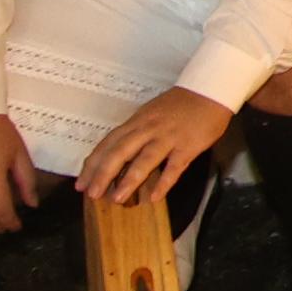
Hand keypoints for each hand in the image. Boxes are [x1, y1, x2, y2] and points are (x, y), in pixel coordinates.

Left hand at [80, 85, 235, 205]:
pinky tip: (155, 198)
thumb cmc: (180, 104)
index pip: (108, 144)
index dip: (93, 164)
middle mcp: (148, 129)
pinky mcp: (188, 146)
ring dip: (129, 180)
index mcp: (137, 121)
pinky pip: (174, 167)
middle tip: (92, 195)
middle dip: (103, 174)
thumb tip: (119, 157)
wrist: (210, 91)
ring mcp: (169, 137)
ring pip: (144, 160)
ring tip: (117, 199)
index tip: (81, 183)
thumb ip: (136, 132)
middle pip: (120, 152)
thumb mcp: (151, 113)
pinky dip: (164, 182)